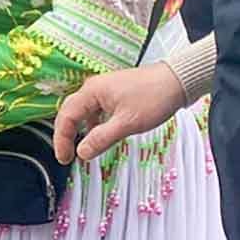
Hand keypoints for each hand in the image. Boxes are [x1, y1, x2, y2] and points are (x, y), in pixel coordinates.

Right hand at [51, 62, 185, 163]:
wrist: (178, 81)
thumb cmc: (154, 98)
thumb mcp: (127, 123)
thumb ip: (101, 139)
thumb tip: (82, 153)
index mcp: (92, 92)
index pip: (66, 117)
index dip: (62, 139)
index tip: (65, 158)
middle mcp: (94, 88)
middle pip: (70, 112)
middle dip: (66, 135)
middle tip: (67, 156)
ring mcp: (104, 90)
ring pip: (83, 112)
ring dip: (80, 130)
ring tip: (83, 148)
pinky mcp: (115, 93)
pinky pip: (96, 110)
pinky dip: (93, 125)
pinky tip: (101, 135)